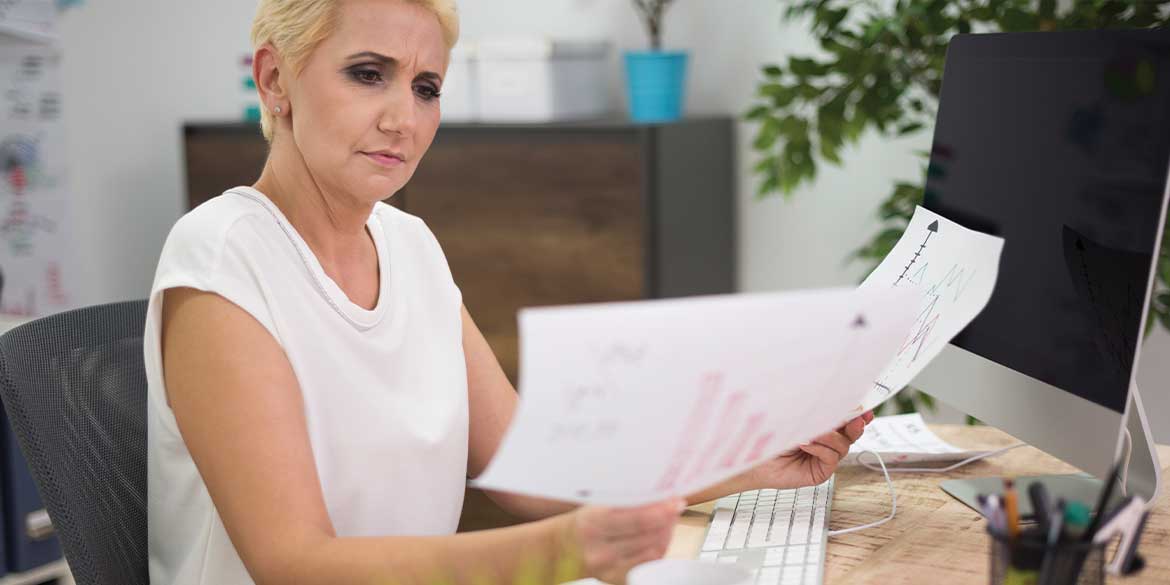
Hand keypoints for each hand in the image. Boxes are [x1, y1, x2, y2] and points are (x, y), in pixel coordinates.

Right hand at [564, 498, 684, 584]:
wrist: (560, 549)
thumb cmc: (581, 523)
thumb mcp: (595, 506)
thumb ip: (623, 502)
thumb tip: (655, 493)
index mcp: (592, 525)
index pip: (635, 518)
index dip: (660, 510)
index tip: (674, 500)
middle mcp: (600, 549)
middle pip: (646, 535)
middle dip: (666, 518)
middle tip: (676, 505)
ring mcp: (609, 567)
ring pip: (651, 550)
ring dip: (665, 532)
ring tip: (669, 518)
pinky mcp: (616, 578)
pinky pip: (647, 563)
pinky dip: (658, 547)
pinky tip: (660, 534)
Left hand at [745, 411, 872, 488]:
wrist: (754, 458)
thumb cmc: (771, 436)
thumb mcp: (796, 419)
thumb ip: (816, 413)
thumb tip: (833, 402)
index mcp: (823, 427)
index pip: (846, 420)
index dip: (859, 414)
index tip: (865, 410)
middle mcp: (827, 443)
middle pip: (851, 433)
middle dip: (855, 424)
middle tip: (855, 419)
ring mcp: (825, 459)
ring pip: (843, 444)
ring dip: (829, 435)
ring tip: (810, 433)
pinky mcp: (821, 473)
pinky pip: (831, 457)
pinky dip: (820, 448)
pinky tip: (805, 444)